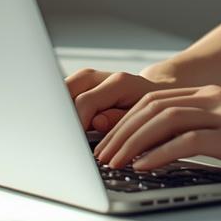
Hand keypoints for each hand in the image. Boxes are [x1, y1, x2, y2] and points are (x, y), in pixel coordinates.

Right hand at [65, 68, 185, 132]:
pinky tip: (61, 124)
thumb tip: (96, 123)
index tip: (73, 143)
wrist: (163, 93)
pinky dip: (62, 106)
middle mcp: (102, 77)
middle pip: (67, 88)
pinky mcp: (86, 86)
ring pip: (64, 87)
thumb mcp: (146, 119)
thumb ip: (119, 120)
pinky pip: (67, 92)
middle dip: (60, 112)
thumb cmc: (156, 110)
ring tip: (57, 131)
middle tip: (60, 137)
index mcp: (119, 83)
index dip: (76, 125)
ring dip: (58, 107)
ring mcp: (92, 79)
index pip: (84, 102)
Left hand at [90, 84, 220, 177]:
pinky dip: (160, 154)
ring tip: (113, 162)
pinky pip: (188, 141)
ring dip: (132, 142)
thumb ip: (209, 130)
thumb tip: (174, 149)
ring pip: (164, 120)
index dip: (126, 119)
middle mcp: (214, 99)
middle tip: (101, 154)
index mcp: (212, 95)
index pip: (156, 101)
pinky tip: (144, 166)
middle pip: (152, 107)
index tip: (108, 140)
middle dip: (120, 131)